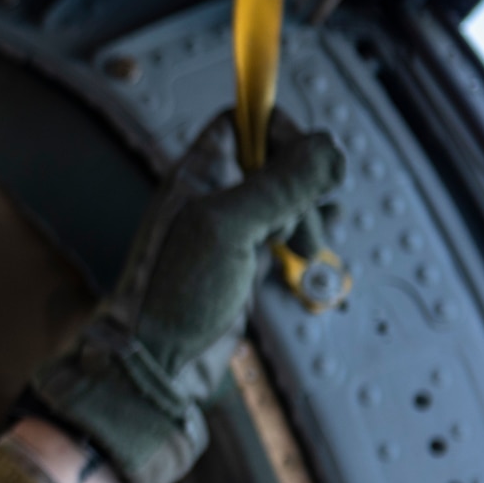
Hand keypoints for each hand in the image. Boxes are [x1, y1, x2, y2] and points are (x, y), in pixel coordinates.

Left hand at [30, 112, 344, 482]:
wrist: (157, 361)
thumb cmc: (172, 294)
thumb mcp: (227, 227)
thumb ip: (277, 184)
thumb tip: (326, 147)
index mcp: (196, 173)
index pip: (244, 121)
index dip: (277, 130)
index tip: (302, 159)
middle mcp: (212, 194)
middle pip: (275, 159)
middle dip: (303, 184)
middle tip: (300, 220)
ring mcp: (229, 229)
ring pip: (285, 198)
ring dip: (308, 215)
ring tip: (303, 246)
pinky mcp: (243, 260)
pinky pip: (284, 232)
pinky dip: (305, 236)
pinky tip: (312, 249)